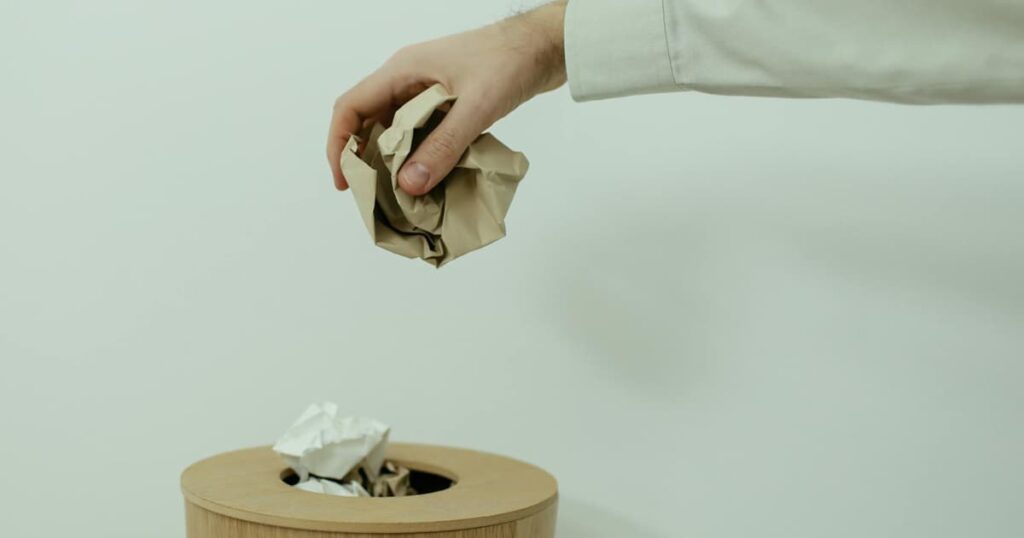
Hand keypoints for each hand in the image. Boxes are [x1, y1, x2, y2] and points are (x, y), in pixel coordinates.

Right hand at [327, 1, 566, 194]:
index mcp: (402, 71)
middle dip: (364, 159)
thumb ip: (443, 146)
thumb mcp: (476, 107)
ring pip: (395, 129)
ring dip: (392, 160)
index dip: (339, 145)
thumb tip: (408, 185)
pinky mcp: (448, 102)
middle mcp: (408, 80)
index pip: (351, 107)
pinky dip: (418, 155)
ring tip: (396, 195)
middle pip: (368, 120)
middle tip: (371, 197)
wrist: (546, 46)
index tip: (344, 182)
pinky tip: (427, 179)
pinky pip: (420, 132)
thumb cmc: (510, 63)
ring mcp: (427, 90)